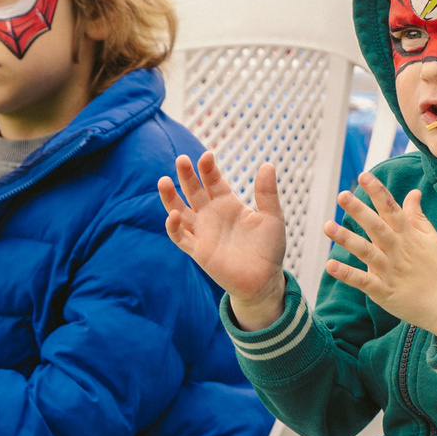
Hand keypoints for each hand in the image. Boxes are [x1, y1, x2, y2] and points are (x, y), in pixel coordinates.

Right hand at [158, 152, 287, 324]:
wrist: (264, 280)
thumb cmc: (269, 249)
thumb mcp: (272, 217)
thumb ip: (267, 193)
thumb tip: (268, 165)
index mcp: (228, 203)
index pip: (213, 180)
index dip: (208, 168)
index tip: (207, 156)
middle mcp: (211, 215)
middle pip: (193, 191)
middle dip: (186, 175)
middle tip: (182, 159)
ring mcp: (202, 232)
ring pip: (180, 210)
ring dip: (170, 197)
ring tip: (164, 181)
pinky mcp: (198, 250)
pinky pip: (181, 237)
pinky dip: (174, 227)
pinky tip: (174, 215)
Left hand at [323, 173, 436, 339]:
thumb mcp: (432, 239)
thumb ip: (417, 216)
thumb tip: (413, 192)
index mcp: (408, 236)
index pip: (392, 209)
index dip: (378, 192)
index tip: (364, 175)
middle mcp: (398, 250)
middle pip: (377, 227)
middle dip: (360, 211)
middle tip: (342, 195)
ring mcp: (390, 271)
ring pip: (366, 252)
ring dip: (347, 239)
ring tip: (328, 226)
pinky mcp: (384, 291)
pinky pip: (363, 281)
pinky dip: (347, 274)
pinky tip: (331, 266)